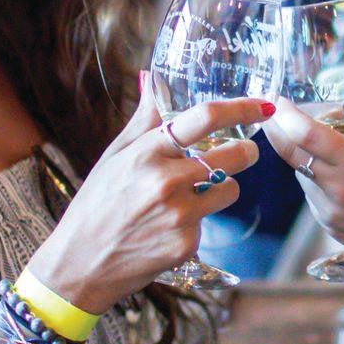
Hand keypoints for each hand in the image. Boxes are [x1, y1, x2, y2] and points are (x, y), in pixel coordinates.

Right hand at [26, 77, 265, 312]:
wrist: (81, 263)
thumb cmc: (96, 204)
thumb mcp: (114, 156)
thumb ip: (143, 120)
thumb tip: (153, 79)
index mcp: (147, 151)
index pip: (205, 117)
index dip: (241, 108)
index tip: (263, 106)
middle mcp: (167, 181)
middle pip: (234, 155)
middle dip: (247, 151)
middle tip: (246, 151)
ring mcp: (179, 215)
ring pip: (230, 190)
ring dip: (222, 188)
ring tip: (193, 195)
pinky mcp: (186, 244)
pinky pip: (210, 222)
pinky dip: (197, 222)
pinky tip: (169, 228)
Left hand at [264, 60, 343, 273]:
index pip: (306, 134)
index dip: (286, 115)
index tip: (278, 101)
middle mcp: (339, 188)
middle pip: (292, 154)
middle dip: (280, 132)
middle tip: (276, 115)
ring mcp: (332, 212)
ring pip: (300, 176)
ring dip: (301, 158)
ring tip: (314, 143)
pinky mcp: (332, 229)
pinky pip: (312, 198)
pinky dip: (314, 182)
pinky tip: (332, 174)